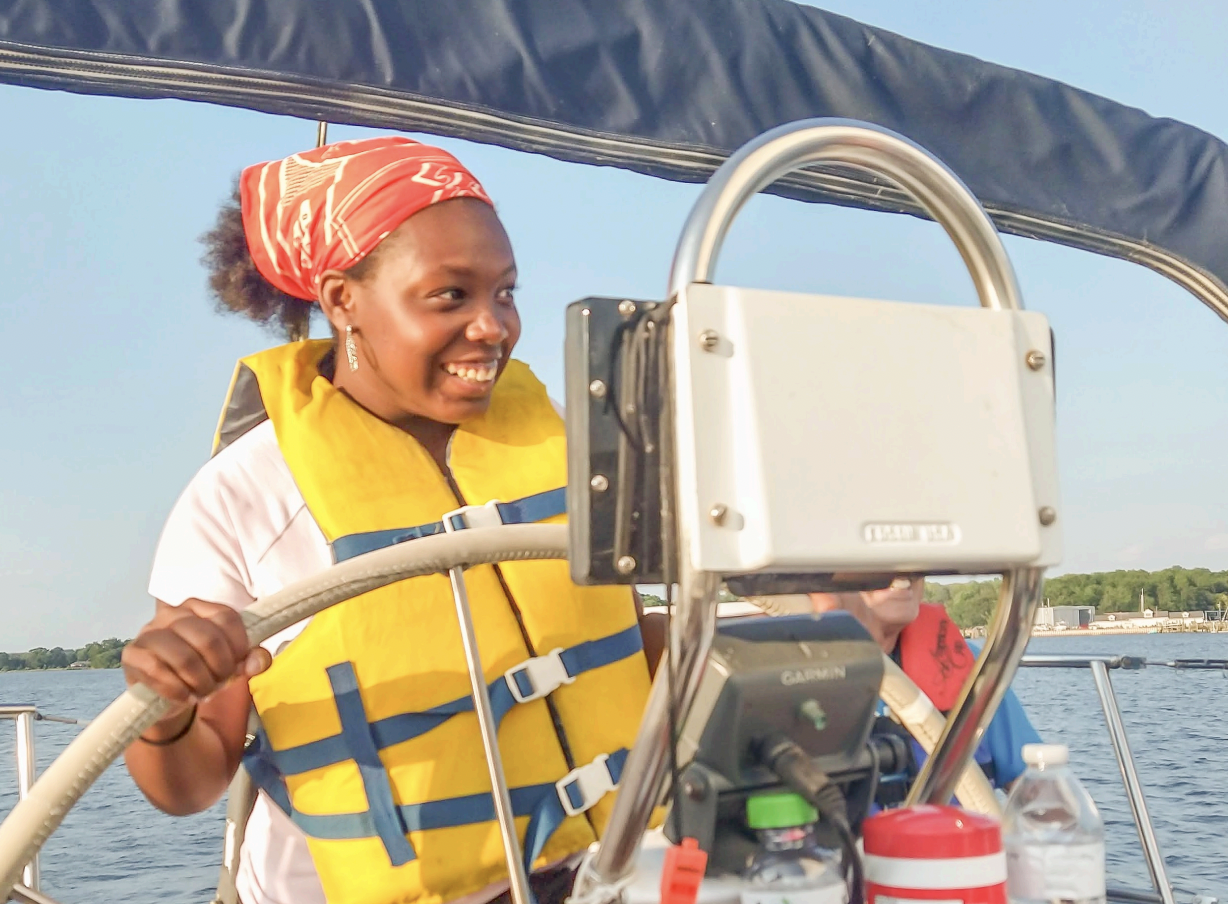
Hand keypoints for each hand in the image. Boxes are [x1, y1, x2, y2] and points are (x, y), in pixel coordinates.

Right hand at [122, 600, 271, 720]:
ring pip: (185, 658)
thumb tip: (258, 662)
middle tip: (221, 683)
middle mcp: (172, 614)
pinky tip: (185, 697)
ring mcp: (149, 632)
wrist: (169, 697)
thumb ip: (250, 659)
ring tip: (203, 692)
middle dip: (221, 669)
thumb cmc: (203, 671)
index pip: (227, 617)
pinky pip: (159, 672)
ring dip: (201, 683)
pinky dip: (178, 691)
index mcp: (198, 608)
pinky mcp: (132, 654)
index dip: (239, 645)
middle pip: (208, 639)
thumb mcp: (231, 664)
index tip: (240, 665)